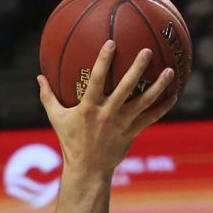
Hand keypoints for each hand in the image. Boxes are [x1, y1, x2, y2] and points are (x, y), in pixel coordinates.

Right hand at [37, 42, 177, 179]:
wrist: (88, 170)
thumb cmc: (71, 141)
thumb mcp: (56, 119)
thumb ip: (48, 96)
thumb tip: (38, 76)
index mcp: (88, 108)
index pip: (97, 79)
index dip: (104, 60)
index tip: (111, 42)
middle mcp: (107, 114)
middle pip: (125, 88)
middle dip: (137, 69)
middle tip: (147, 51)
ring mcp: (122, 124)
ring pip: (143, 103)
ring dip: (158, 87)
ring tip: (170, 71)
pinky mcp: (132, 133)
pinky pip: (150, 118)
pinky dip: (163, 107)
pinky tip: (174, 95)